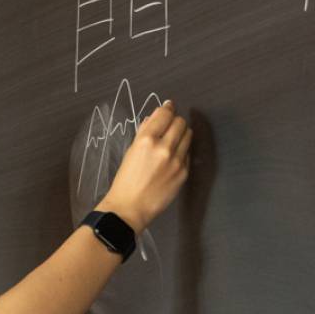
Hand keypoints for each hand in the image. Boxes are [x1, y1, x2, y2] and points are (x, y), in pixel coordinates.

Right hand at [97, 100, 190, 232]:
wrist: (131, 207)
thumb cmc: (126, 180)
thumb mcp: (131, 151)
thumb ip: (145, 131)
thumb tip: (155, 116)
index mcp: (147, 140)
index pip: (165, 114)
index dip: (168, 108)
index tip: (169, 106)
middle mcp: (164, 148)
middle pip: (180, 122)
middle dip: (175, 121)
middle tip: (170, 125)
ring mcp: (177, 161)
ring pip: (188, 135)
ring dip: (182, 133)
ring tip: (173, 139)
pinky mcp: (184, 172)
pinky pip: (188, 152)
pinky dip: (182, 150)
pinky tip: (173, 156)